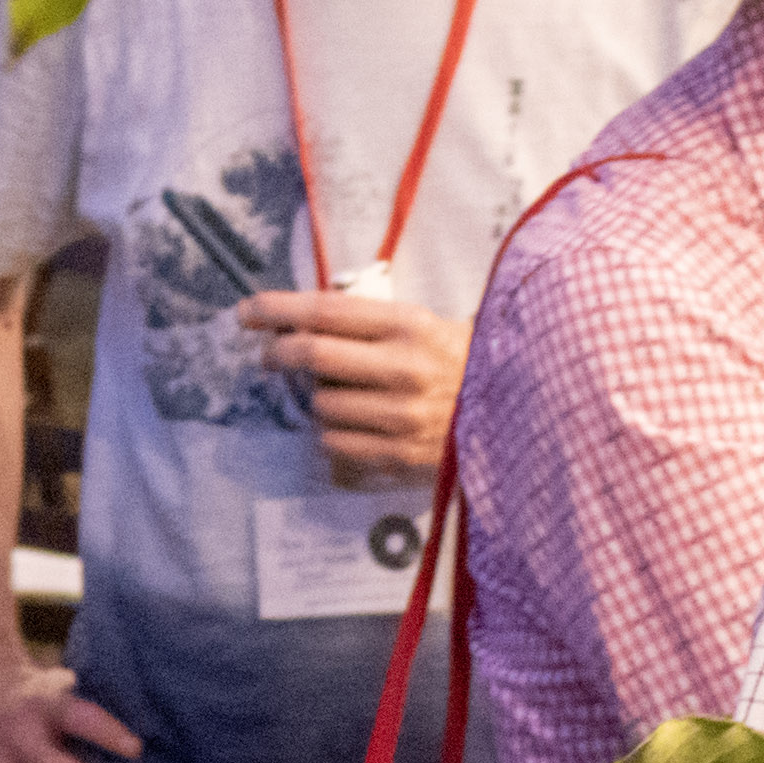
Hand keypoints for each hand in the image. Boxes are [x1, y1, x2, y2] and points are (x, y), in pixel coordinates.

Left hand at [237, 286, 465, 489]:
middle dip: (279, 352)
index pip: (325, 311)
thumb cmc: (461, 362)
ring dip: (317, 397)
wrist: (516, 413)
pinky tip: (356, 421)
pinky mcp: (400, 453)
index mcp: (410, 325)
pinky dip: (335, 431)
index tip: (248, 310)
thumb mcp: (425, 325)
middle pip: (312, 355)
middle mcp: (403, 368)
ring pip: (322, 404)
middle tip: (270, 354)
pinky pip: (336, 441)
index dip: (277, 309)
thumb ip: (368, 322)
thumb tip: (300, 321)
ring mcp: (401, 415)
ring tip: (341, 392)